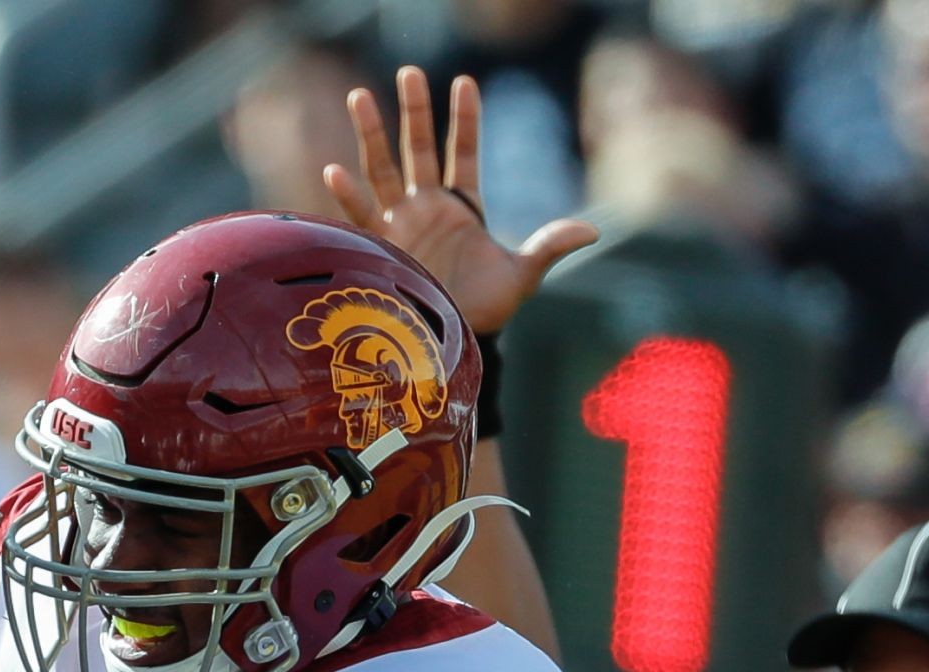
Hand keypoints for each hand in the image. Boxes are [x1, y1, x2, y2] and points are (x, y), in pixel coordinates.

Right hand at [324, 67, 595, 336]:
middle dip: (415, 110)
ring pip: (383, 170)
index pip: (465, 151)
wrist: (451, 344)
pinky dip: (347, 195)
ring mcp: (400, 224)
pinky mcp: (378, 248)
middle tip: (408, 71)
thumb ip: (549, 246)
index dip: (466, 118)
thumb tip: (593, 231)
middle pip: (419, 148)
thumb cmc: (487, 310)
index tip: (465, 81)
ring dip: (372, 134)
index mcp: (464, 206)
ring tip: (359, 96)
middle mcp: (428, 207)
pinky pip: (359, 216)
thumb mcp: (522, 276)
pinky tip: (334, 170)